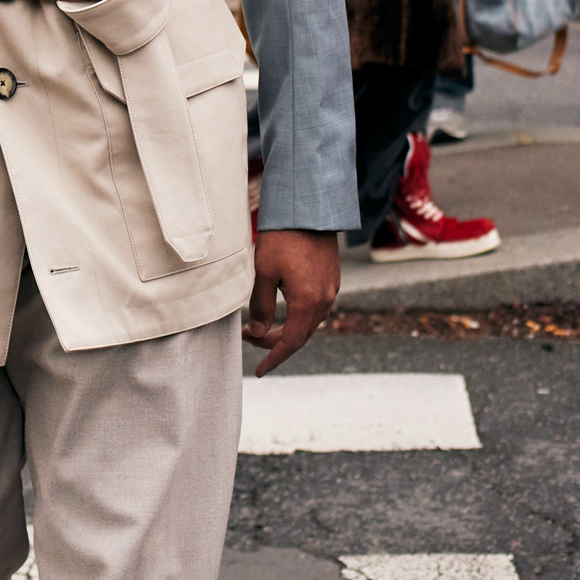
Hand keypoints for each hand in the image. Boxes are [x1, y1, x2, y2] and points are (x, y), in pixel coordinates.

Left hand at [243, 229, 340, 376]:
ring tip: (259, 325)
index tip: (260, 371)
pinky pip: (315, 308)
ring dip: (286, 329)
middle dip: (274, 342)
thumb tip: (259, 332)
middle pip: (300, 334)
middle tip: (248, 336)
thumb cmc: (283, 238)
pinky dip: (297, 316)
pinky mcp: (330, 278)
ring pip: (308, 322)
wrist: (309, 208)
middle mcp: (325, 299)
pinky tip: (281, 309)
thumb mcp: (264, 272)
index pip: (291, 342)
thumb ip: (261, 306)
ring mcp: (331, 288)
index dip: (273, 358)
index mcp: (309, 302)